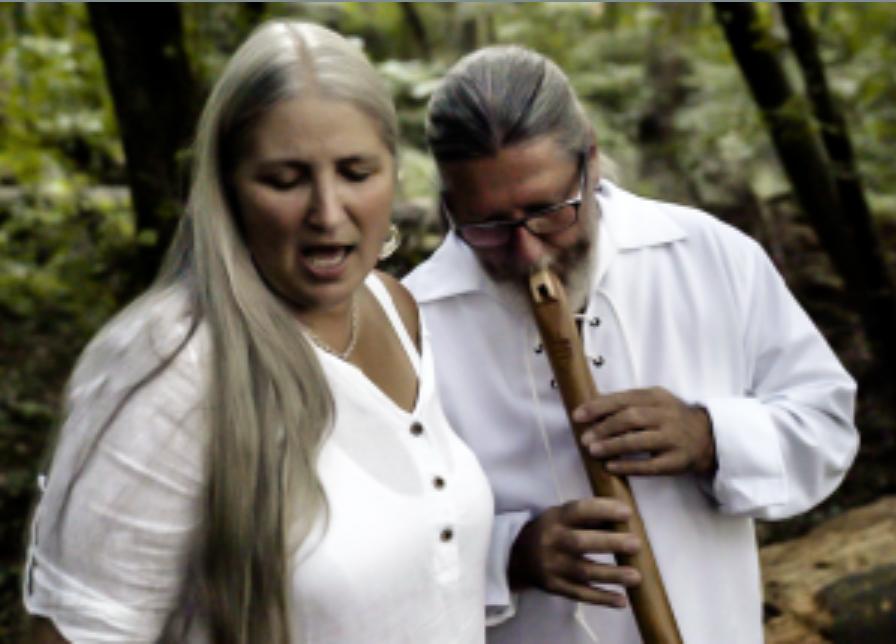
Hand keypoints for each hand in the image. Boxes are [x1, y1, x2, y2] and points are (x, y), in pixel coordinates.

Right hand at [507, 498, 641, 607]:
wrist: (520, 556)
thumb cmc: (553, 531)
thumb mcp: (563, 516)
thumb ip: (591, 517)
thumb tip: (626, 520)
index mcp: (556, 518)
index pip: (579, 510)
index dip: (602, 510)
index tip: (627, 513)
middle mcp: (551, 540)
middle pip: (580, 542)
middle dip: (610, 543)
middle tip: (636, 545)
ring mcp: (551, 566)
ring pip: (583, 572)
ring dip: (612, 575)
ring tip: (636, 577)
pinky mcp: (554, 586)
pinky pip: (580, 594)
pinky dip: (601, 598)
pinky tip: (621, 601)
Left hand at [576, 387, 716, 477]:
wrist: (705, 436)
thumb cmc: (668, 417)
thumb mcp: (653, 402)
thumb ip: (626, 403)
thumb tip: (589, 407)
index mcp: (657, 396)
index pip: (624, 399)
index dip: (598, 407)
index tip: (578, 415)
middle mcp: (667, 415)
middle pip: (630, 419)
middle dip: (603, 428)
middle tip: (584, 438)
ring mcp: (673, 438)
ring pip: (638, 441)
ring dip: (612, 446)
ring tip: (593, 450)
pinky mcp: (676, 461)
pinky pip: (649, 466)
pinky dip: (628, 466)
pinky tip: (611, 467)